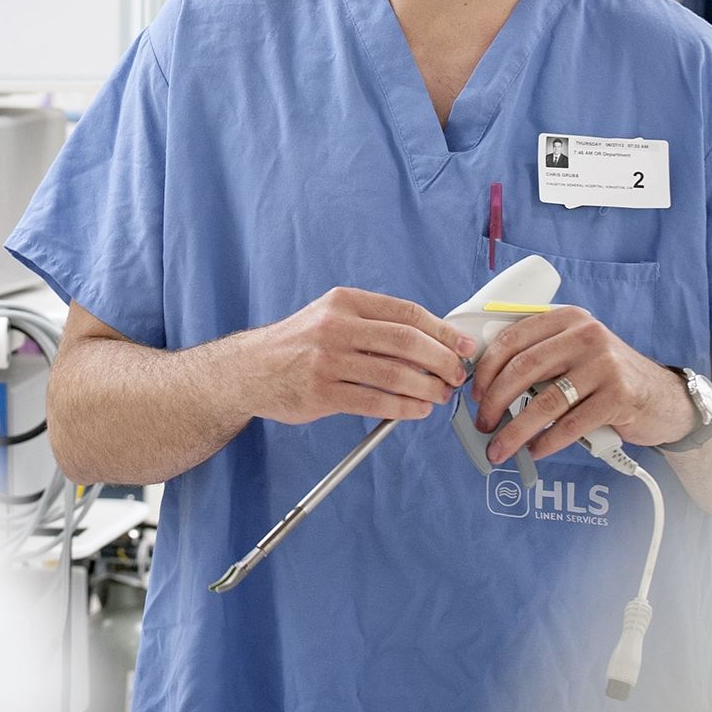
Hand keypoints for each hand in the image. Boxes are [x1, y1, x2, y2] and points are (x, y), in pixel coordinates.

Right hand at [244, 288, 475, 424]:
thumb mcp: (331, 316)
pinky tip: (416, 410)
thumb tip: (432, 339)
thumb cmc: (299, 344)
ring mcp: (327, 360)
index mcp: (344, 301)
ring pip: (394, 375)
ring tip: (440, 396)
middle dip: (442, 361)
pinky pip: (375, 402)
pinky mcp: (321, 393)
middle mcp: (335, 326)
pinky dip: (403, 408)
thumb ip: (374, 324)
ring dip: (427, 388)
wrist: (249, 369)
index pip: (406, 312)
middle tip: (456, 375)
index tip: (463, 345)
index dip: (442, 330)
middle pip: (407, 342)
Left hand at [468, 306, 699, 462]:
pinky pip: (570, 425)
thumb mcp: (575, 353)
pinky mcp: (619, 397)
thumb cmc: (607, 379)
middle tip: (482, 424)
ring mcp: (605, 365)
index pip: (512, 339)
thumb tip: (484, 383)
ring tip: (500, 447)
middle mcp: (586, 335)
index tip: (474, 393)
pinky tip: (535, 450)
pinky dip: (546, 442)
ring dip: (514, 430)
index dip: (486, 369)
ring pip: (544, 402)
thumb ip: (540, 356)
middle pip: (523, 369)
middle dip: (494, 401)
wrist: (665, 399)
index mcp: (567, 319)